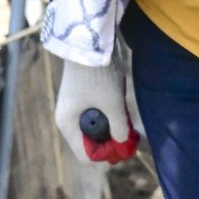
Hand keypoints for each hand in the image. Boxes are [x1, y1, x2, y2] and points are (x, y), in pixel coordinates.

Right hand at [54, 51, 140, 165]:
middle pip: (91, 142)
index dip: (106, 155)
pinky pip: (99, 115)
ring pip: (98, 128)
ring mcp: (77, 108)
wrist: (91, 43)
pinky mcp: (86, 97)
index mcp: (68, 124)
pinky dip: (111, 116)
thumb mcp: (112, 105)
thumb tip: (123, 142)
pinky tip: (122, 110)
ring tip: (127, 121)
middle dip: (111, 142)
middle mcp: (70, 119)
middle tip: (130, 137)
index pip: (86, 155)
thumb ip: (118, 128)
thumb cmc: (97, 75)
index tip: (124, 147)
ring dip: (113, 128)